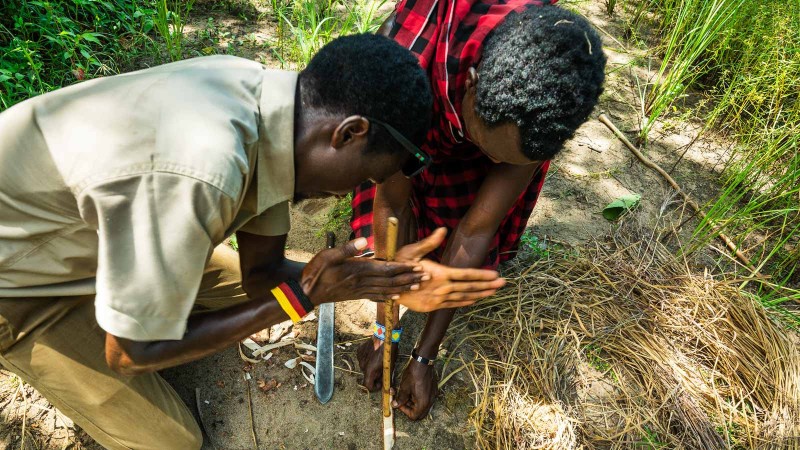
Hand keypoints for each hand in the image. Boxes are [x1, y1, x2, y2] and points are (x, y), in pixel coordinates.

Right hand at [300, 238, 425, 304]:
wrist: (306, 293)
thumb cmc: (316, 271)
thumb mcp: (328, 255)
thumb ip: (347, 249)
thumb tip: (365, 241)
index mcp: (358, 271)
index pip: (385, 269)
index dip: (402, 268)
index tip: (417, 265)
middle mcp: (362, 282)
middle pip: (390, 281)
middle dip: (409, 278)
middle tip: (425, 276)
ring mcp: (360, 291)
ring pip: (386, 290)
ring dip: (403, 287)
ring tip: (417, 285)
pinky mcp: (356, 295)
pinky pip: (376, 296)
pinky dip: (388, 296)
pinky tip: (396, 297)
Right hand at [356, 337, 397, 391]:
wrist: (384, 336)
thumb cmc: (389, 352)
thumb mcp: (390, 367)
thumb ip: (386, 378)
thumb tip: (387, 387)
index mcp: (369, 371)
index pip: (367, 386)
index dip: (374, 387)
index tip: (380, 383)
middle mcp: (362, 366)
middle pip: (367, 375)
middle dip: (374, 375)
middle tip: (381, 369)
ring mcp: (359, 358)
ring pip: (365, 367)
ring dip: (370, 366)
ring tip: (378, 359)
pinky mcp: (359, 351)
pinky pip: (363, 359)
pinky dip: (367, 359)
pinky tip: (373, 353)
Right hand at [392, 228, 506, 311]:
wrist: (386, 286)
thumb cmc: (399, 265)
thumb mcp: (412, 250)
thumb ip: (430, 242)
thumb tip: (443, 229)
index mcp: (439, 274)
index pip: (466, 274)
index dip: (482, 274)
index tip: (495, 274)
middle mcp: (441, 288)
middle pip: (469, 287)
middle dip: (488, 285)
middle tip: (503, 283)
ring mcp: (438, 299)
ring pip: (464, 297)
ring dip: (480, 294)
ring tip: (494, 291)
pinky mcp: (432, 307)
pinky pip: (453, 305)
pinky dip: (466, 302)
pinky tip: (475, 299)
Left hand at [393, 357, 437, 419]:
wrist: (424, 361)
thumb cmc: (414, 374)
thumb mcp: (404, 387)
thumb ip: (400, 399)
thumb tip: (395, 405)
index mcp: (423, 403)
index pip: (414, 416)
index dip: (404, 411)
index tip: (399, 403)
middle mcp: (430, 401)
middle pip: (420, 413)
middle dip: (410, 409)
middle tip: (402, 401)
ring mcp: (433, 395)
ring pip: (423, 406)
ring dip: (413, 403)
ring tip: (406, 394)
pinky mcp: (433, 390)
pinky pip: (426, 399)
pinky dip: (419, 398)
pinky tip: (412, 389)